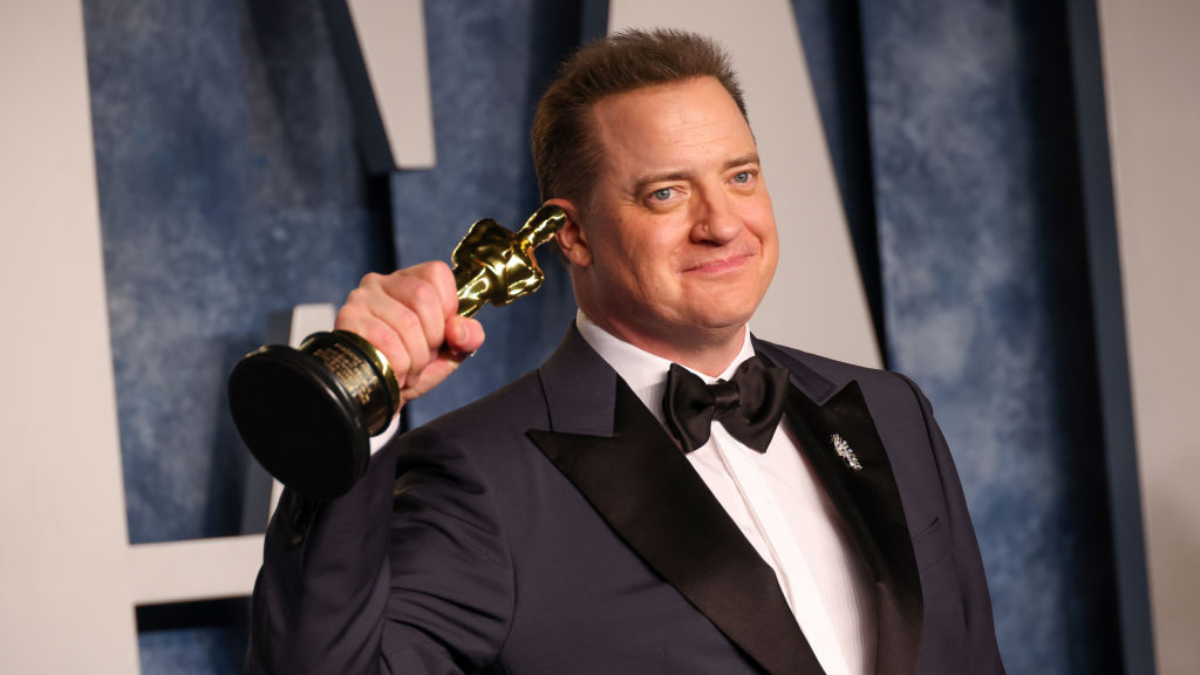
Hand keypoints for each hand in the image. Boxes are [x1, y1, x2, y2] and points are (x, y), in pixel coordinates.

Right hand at [334, 261, 484, 408]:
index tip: (441, 334)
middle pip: (422, 296)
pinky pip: (385, 340)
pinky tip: (394, 373)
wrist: (380, 395)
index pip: (437, 272)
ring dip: (415, 358)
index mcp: (410, 281)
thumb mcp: (450, 351)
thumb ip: (467, 336)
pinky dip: (399, 365)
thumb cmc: (413, 366)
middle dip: (432, 337)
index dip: (448, 308)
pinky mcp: (347, 320)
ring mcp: (361, 299)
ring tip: (408, 369)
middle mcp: (382, 282)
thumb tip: (459, 330)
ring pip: (406, 322)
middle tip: (423, 357)